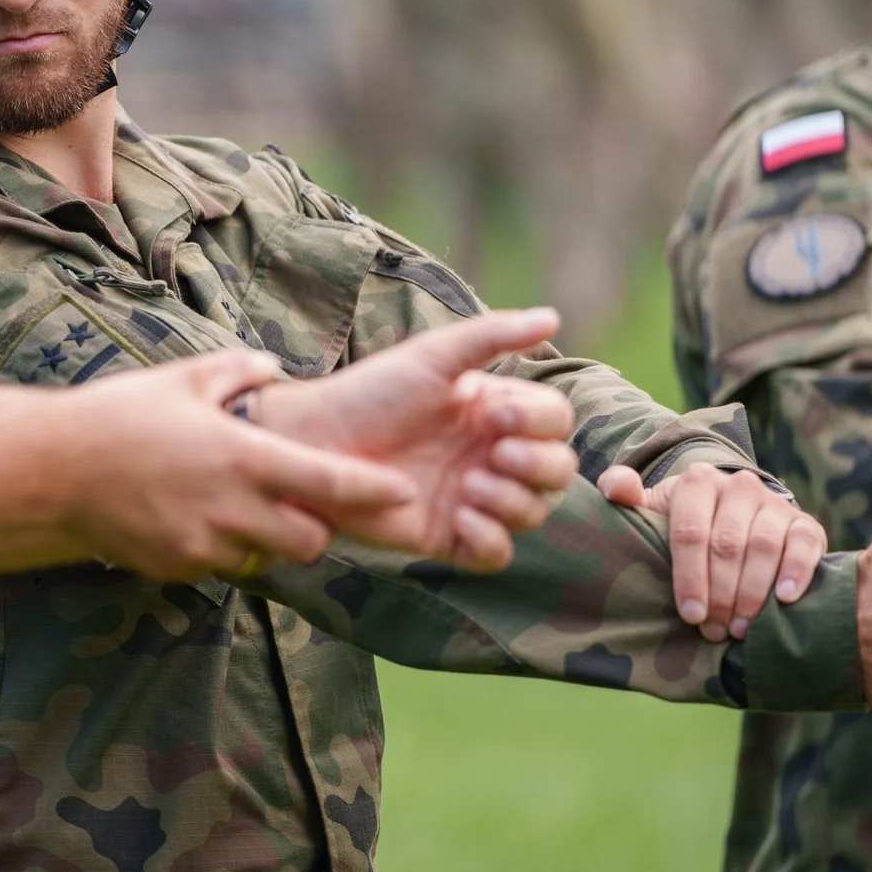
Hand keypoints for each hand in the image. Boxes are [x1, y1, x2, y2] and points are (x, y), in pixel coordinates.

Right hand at [64, 349, 422, 583]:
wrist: (49, 469)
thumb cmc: (118, 415)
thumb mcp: (183, 377)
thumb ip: (239, 371)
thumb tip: (273, 369)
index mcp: (243, 457)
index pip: (331, 483)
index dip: (374, 491)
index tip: (402, 492)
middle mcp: (231, 507)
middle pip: (310, 539)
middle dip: (314, 526)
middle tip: (296, 502)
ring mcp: (203, 543)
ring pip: (265, 555)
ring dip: (266, 538)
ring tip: (237, 507)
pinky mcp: (176, 567)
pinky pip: (218, 564)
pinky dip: (219, 547)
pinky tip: (189, 518)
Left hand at [247, 309, 579, 573]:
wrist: (314, 441)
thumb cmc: (370, 393)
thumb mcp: (431, 357)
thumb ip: (491, 336)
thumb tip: (553, 317)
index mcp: (494, 413)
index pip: (555, 422)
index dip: (540, 423)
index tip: (495, 418)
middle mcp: (490, 456)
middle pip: (557, 471)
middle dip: (539, 465)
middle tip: (494, 453)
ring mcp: (471, 498)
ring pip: (531, 512)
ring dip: (513, 500)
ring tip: (468, 485)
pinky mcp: (446, 536)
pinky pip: (495, 554)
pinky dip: (490, 540)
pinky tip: (459, 516)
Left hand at [598, 465, 824, 641]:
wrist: (734, 514)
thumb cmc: (683, 523)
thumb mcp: (653, 510)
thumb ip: (626, 496)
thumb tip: (616, 486)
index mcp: (697, 482)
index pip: (691, 533)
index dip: (691, 577)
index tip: (691, 615)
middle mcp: (738, 486)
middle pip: (728, 545)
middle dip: (720, 593)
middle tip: (713, 629)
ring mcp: (774, 504)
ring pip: (764, 548)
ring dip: (752, 593)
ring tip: (739, 628)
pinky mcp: (805, 523)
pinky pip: (803, 546)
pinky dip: (796, 573)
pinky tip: (784, 600)